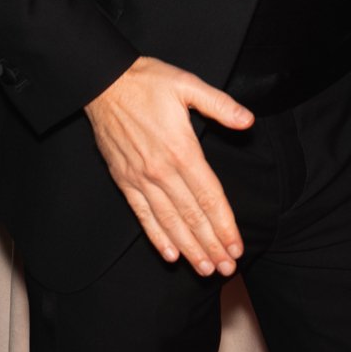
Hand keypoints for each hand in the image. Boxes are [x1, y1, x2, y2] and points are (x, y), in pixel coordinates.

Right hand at [83, 56, 254, 276]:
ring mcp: (141, 179)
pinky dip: (156, 237)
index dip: (225, 225)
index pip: (210, 197)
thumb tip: (247, 120)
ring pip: (169, 222)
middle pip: (192, 216)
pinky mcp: (124, 180)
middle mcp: (162, 171)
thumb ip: (219, 105)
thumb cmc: (148, 82)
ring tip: (204, 269)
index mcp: (182, 150)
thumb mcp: (187, 84)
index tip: (237, 247)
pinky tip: (169, 254)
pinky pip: (143, 215)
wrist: (103, 83)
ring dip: (188, 248)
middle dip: (211, 246)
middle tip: (227, 269)